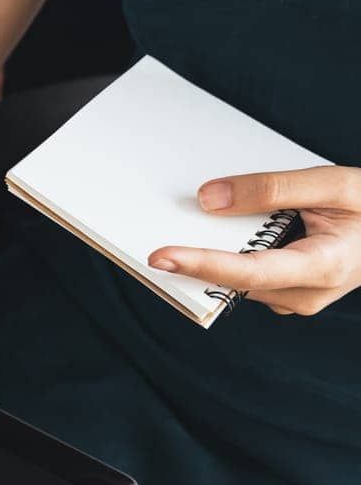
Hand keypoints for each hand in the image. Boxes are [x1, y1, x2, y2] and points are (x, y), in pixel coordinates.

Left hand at [149, 165, 360, 315]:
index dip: (200, 264)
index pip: (248, 271)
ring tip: (181, 220)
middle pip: (233, 278)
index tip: (159, 256)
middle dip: (194, 254)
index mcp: (325, 266)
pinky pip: (246, 277)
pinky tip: (216, 227)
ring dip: (211, 252)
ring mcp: (296, 300)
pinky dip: (228, 253)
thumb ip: (273, 189)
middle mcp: (306, 295)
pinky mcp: (287, 295)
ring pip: (236, 280)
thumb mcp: (335, 184)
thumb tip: (209, 199)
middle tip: (149, 225)